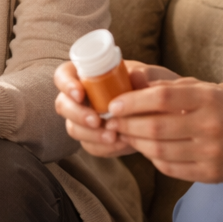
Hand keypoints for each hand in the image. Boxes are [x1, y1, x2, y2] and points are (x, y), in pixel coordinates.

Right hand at [53, 59, 177, 157]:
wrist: (159, 110)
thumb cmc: (147, 84)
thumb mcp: (149, 75)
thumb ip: (143, 74)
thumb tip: (137, 76)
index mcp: (86, 74)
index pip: (63, 75)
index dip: (66, 84)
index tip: (80, 93)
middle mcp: (79, 96)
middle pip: (63, 105)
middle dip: (77, 115)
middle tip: (97, 121)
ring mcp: (83, 119)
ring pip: (73, 128)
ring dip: (91, 134)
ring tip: (114, 136)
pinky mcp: (93, 138)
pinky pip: (90, 146)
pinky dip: (104, 147)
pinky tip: (121, 143)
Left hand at [102, 78, 222, 182]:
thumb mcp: (204, 89)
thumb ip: (170, 87)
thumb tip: (130, 84)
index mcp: (208, 99)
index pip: (162, 98)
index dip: (133, 102)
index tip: (114, 104)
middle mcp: (210, 126)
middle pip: (156, 128)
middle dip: (127, 125)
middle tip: (112, 122)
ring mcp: (211, 153)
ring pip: (159, 151)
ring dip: (135, 143)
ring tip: (124, 135)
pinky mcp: (210, 174)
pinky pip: (170, 168)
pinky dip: (152, 159)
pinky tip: (146, 150)